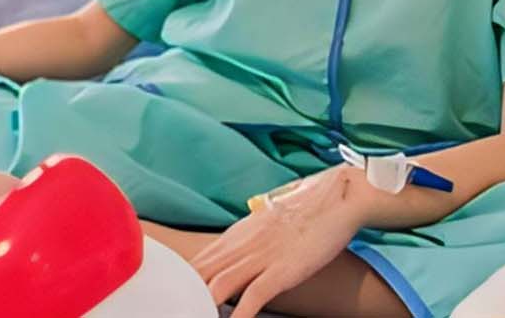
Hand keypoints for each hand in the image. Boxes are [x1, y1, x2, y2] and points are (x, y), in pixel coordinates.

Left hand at [190, 167, 366, 317]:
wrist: (337, 198)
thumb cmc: (306, 211)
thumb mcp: (265, 224)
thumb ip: (247, 241)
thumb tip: (236, 255)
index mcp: (234, 235)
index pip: (195, 262)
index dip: (178, 282)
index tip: (168, 295)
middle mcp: (241, 245)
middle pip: (199, 274)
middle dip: (183, 295)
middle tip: (173, 307)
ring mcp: (260, 257)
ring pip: (218, 286)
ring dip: (204, 305)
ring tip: (192, 315)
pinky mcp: (281, 269)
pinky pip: (254, 295)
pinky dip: (240, 313)